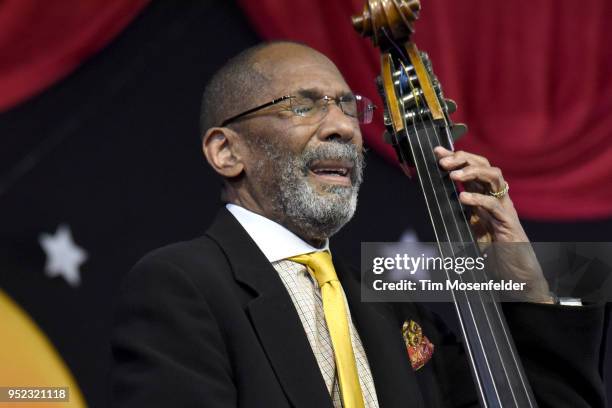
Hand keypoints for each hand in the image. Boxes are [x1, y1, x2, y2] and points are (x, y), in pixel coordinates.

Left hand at [434, 146, 552, 302]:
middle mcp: (497, 198)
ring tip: (453, 174)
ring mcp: (504, 209)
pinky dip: (479, 198)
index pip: (473, 168)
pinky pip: (495, 205)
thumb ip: (460, 213)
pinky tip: (463, 197)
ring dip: (473, 171)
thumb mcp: (470, 228)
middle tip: (442, 161)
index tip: (437, 152)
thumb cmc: (494, 253)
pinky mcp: (508, 224)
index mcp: (486, 197)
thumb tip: (439, 199)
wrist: (516, 275)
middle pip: (485, 165)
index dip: (456, 157)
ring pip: (495, 177)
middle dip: (463, 158)